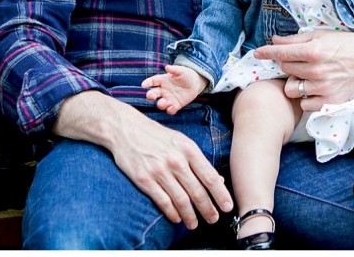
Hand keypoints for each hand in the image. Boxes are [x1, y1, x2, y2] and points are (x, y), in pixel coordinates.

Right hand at [54, 91, 233, 228]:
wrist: (126, 129)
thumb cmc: (156, 135)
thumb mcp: (180, 141)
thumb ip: (197, 160)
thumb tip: (216, 180)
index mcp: (188, 149)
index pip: (210, 177)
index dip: (221, 195)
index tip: (227, 206)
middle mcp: (176, 160)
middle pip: (197, 192)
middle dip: (208, 209)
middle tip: (213, 219)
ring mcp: (159, 171)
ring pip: (181, 200)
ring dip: (190, 216)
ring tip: (194, 223)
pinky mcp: (144, 179)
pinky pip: (163, 202)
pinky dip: (172, 213)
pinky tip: (177, 218)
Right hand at [142, 65, 206, 114]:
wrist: (195, 84)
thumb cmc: (186, 75)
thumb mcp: (181, 71)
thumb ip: (174, 69)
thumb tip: (167, 67)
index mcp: (163, 80)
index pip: (153, 81)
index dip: (147, 83)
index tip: (143, 85)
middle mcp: (163, 90)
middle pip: (153, 94)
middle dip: (150, 96)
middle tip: (151, 96)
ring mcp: (169, 98)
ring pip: (160, 103)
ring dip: (161, 104)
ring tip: (165, 102)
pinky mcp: (175, 105)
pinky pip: (170, 110)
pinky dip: (170, 110)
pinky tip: (173, 107)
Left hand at [252, 31, 353, 111]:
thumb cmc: (349, 44)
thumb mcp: (323, 35)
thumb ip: (297, 40)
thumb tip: (275, 41)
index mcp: (315, 51)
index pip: (281, 53)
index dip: (266, 52)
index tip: (258, 53)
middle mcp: (317, 70)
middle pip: (285, 69)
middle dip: (287, 63)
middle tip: (299, 59)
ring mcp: (324, 88)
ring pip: (291, 88)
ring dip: (295, 81)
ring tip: (306, 75)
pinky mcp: (331, 101)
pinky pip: (305, 104)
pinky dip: (305, 97)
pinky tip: (313, 88)